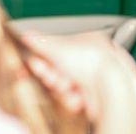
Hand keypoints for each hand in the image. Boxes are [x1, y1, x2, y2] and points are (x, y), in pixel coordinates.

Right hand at [21, 33, 135, 124]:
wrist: (108, 88)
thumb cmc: (91, 62)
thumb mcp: (56, 47)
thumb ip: (39, 42)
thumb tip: (27, 35)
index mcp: (87, 41)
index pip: (58, 49)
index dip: (44, 59)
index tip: (35, 64)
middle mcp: (91, 60)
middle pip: (60, 70)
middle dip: (52, 75)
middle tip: (52, 77)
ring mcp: (93, 80)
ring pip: (64, 87)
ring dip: (60, 89)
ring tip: (66, 86)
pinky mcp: (93, 99)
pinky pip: (73, 100)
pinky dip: (71, 100)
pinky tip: (75, 96)